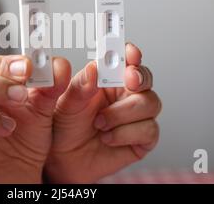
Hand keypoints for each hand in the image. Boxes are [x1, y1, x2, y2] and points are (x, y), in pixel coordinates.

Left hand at [45, 43, 160, 182]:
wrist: (63, 161)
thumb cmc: (64, 128)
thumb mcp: (66, 104)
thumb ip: (80, 86)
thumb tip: (94, 68)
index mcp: (107, 79)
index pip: (125, 59)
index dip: (131, 53)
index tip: (130, 53)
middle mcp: (124, 94)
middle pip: (145, 78)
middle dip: (139, 77)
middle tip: (129, 80)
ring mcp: (135, 116)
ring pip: (150, 103)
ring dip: (123, 113)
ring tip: (100, 123)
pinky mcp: (142, 138)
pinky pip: (149, 129)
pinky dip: (126, 133)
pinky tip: (108, 137)